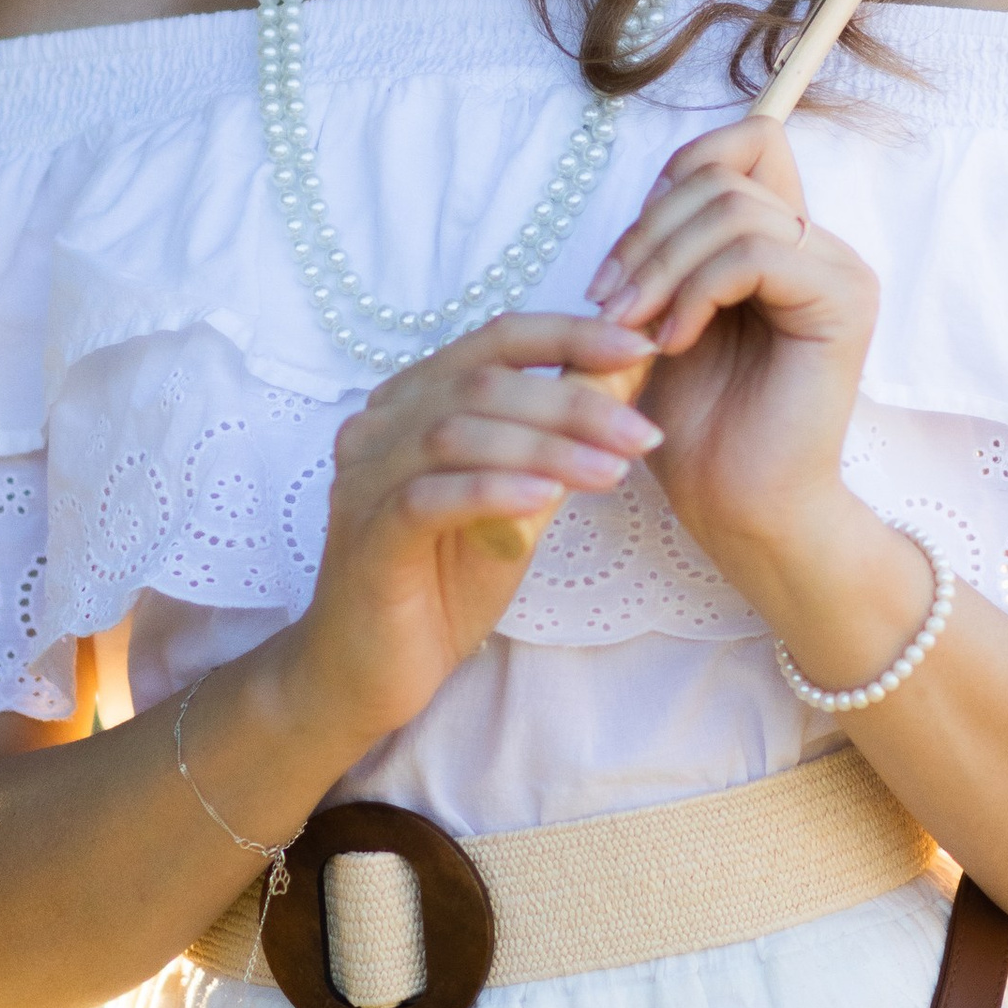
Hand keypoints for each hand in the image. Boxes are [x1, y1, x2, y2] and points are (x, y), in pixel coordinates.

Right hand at [276, 316, 660, 752]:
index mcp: (414, 400)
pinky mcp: (366, 536)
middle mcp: (380, 425)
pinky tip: (547, 496)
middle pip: (484, 383)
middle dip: (575, 402)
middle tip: (641, 433)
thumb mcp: (518, 503)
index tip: (642, 349)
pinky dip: (492, 490)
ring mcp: (364, 479)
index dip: (571, 335)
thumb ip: (557, 444)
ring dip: (547, 446)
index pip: (496, 339)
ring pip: (458, 433)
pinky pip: (428, 497)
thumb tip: (629, 382)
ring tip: (615, 470)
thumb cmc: (443, 583)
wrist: (367, 672)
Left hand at [586, 121, 874, 587]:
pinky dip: (696, 291)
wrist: (739, 509)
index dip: (678, 174)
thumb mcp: (658, 318)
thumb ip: (666, 251)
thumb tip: (651, 187)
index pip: (748, 141)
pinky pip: (755, 254)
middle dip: (647, 232)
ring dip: (661, 264)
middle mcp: (821, 246)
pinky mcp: (843, 304)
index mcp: (783, 241)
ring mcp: (839, 271)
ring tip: (630, 328)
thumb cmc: (697, 427)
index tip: (625, 260)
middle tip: (607, 304)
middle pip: (724, 173)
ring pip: (733, 207)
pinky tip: (673, 342)